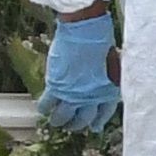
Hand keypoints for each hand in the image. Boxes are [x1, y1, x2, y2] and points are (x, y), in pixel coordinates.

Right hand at [42, 7, 120, 133]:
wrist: (85, 29)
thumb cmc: (101, 40)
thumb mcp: (113, 62)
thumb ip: (109, 77)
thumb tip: (106, 83)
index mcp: (108, 91)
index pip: (104, 114)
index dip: (98, 121)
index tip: (94, 127)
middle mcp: (91, 97)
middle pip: (83, 119)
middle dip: (76, 124)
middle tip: (71, 124)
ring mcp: (73, 94)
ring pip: (63, 116)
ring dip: (59, 120)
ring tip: (56, 120)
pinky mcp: (56, 86)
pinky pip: (48, 104)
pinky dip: (44, 107)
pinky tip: (42, 109)